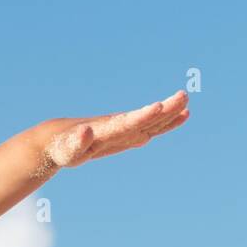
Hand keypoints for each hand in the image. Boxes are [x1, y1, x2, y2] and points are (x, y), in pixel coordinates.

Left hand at [42, 90, 189, 170]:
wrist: (58, 139)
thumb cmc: (60, 147)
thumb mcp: (66, 150)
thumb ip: (76, 143)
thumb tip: (84, 132)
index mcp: (106, 130)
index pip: (127, 122)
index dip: (142, 117)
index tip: (157, 106)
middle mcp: (118, 126)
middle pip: (144, 118)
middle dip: (163, 110)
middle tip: (183, 96)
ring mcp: (124, 130)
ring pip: (151, 121)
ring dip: (169, 114)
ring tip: (188, 104)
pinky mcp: (126, 135)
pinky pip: (149, 127)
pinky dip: (166, 123)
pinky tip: (182, 116)